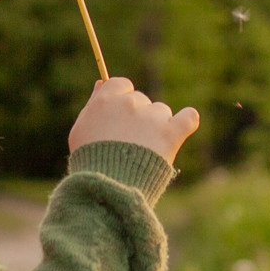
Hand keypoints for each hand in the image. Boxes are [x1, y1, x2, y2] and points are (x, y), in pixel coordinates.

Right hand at [67, 77, 199, 165]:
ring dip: (157, 125)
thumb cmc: (89, 161)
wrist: (107, 187)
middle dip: (138, 117)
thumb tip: (101, 83)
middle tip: (130, 142)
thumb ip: (93, 104)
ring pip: (162, 111)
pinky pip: (188, 118)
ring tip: (145, 151)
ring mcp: (151, 117)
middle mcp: (130, 103)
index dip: (122, 100)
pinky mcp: (170, 133)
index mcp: (106, 100)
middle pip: (141, 100)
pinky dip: (187, 121)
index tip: (120, 116)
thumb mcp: (81, 130)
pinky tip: (183, 126)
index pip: (122, 85)